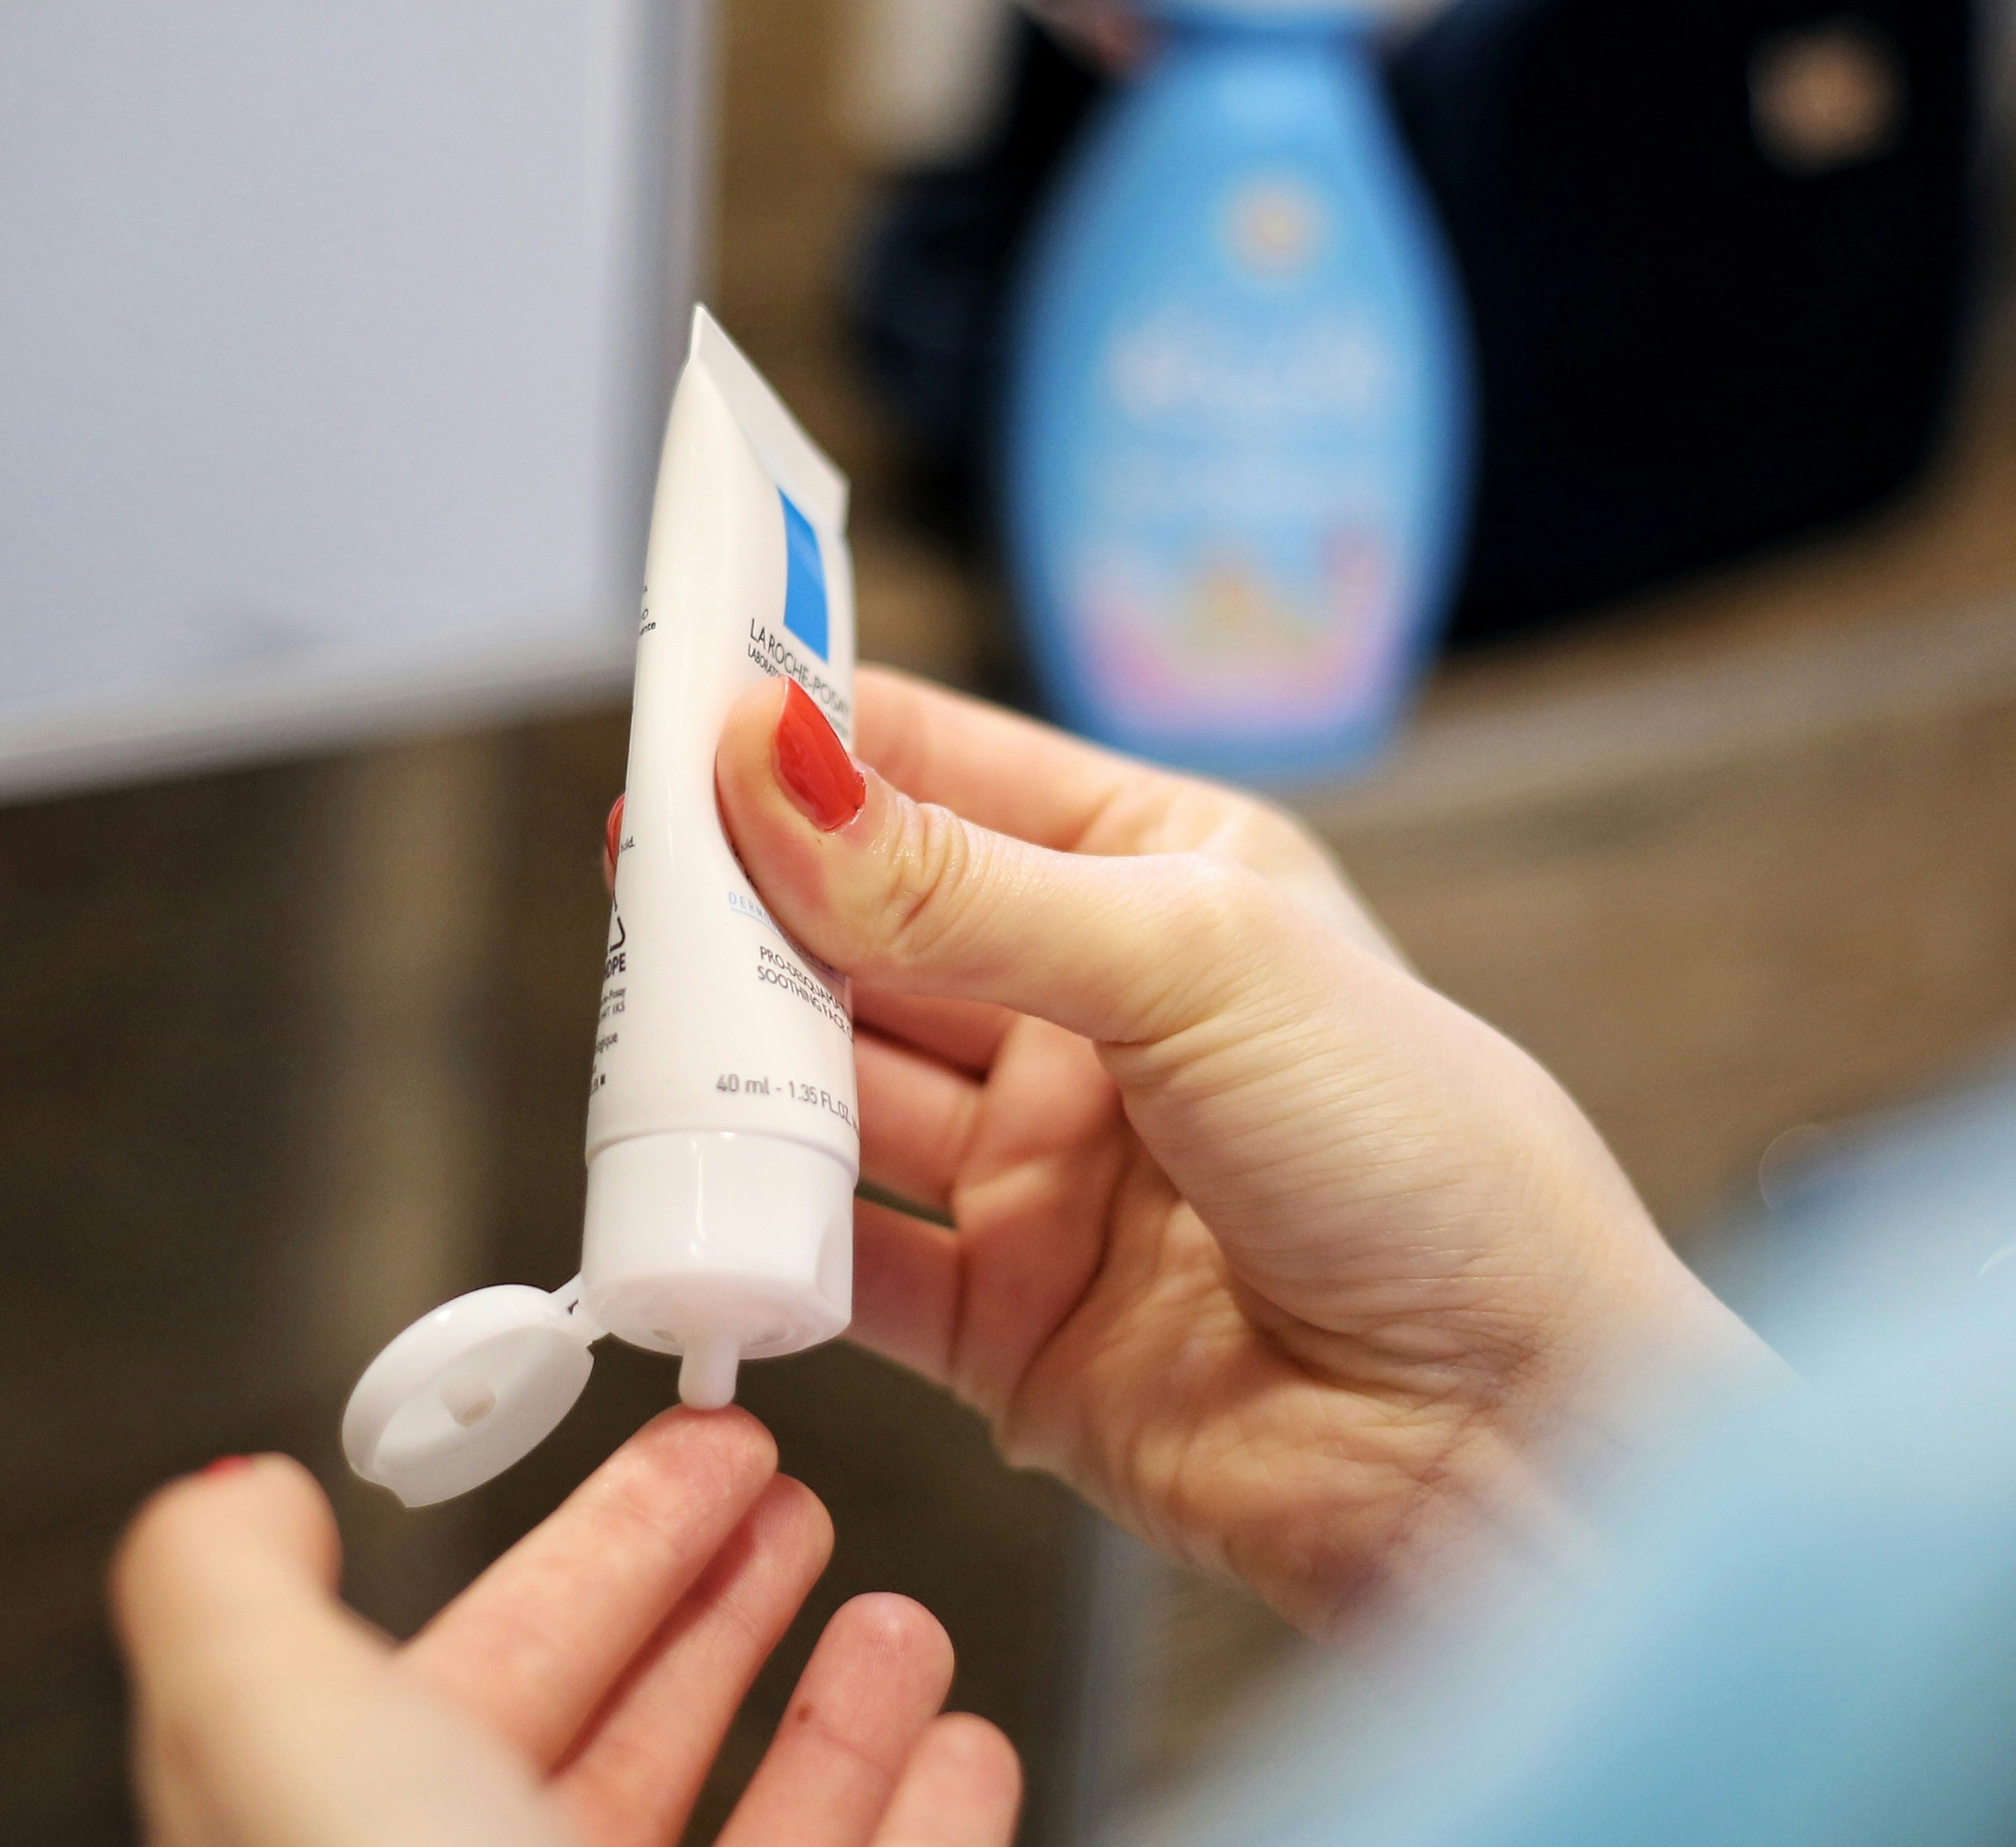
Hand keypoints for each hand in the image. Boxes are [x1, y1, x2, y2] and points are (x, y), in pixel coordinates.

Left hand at [111, 1408, 1020, 1846]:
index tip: (679, 1453)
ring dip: (832, 1711)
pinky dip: (924, 1821)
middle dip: (705, 1603)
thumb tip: (239, 1499)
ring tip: (885, 1612)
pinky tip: (953, 1746)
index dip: (584, 1549)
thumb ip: (222, 1600)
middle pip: (617, 1743)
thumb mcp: (271, 1741)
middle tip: (774, 1489)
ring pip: (758, 1841)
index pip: (478, 1670)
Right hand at [700, 668, 1770, 1635]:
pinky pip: (841, 1262)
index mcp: (1157, 880)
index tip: (679, 696)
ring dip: (738, 1066)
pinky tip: (697, 1204)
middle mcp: (1085, 1017)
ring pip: (832, 1090)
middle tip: (630, 877)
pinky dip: (761, 1239)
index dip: (806, 730)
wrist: (1515, 1449)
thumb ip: (959, 886)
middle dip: (743, 902)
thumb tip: (773, 766)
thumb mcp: (1195, 965)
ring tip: (644, 1038)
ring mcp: (1038, 1171)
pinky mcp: (1004, 1320)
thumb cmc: (1432, 1167)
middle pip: (859, 931)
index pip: (939, 768)